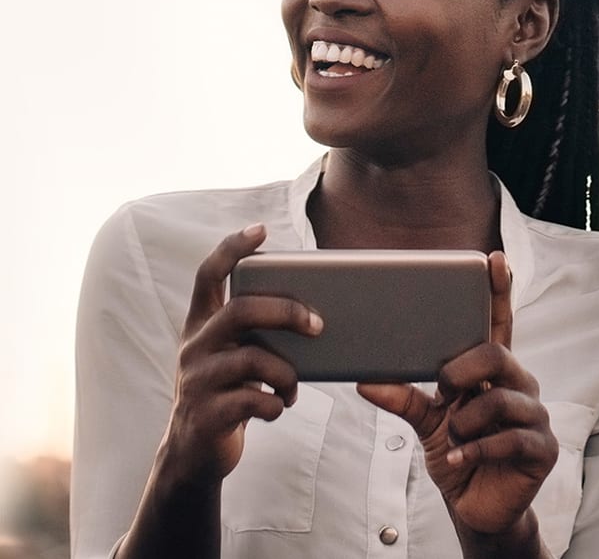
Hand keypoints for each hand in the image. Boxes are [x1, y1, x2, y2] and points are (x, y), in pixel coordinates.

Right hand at [161, 224, 323, 486]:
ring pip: (252, 357)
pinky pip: (253, 399)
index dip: (232, 248)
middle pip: (241, 309)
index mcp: (202, 324)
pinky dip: (276, 403)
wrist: (194, 454)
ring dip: (287, 372)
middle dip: (286, 311)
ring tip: (293, 387)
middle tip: (318, 324)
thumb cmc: (227, 392)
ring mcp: (197, 381)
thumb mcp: (233, 354)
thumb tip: (316, 313)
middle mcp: (195, 346)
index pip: (209, 274)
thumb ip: (255, 331)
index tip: (260, 230)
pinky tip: (278, 406)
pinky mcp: (207, 415)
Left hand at [358, 251, 557, 538]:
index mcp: (493, 370)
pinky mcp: (541, 449)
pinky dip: (476, 450)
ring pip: (501, 399)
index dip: (498, 291)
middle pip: (495, 354)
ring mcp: (534, 416)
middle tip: (442, 388)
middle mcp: (518, 385)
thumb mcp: (426, 421)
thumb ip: (403, 397)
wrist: (475, 506)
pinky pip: (508, 440)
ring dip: (467, 421)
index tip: (493, 258)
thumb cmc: (458, 451)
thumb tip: (366, 380)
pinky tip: (461, 458)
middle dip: (463, 369)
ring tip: (454, 435)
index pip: (499, 323)